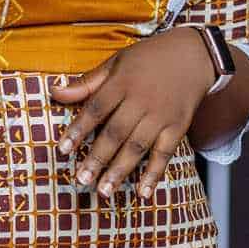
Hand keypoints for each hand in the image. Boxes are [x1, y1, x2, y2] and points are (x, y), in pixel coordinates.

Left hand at [47, 28, 216, 197]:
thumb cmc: (148, 59)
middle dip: (97, 158)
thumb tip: (55, 92)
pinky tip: (143, 193)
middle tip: (81, 180)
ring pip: (137, 146)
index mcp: (122, 83)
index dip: (78, 130)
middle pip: (115, 133)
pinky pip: (165, 153)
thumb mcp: (116, 63)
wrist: (194, 55)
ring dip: (120, 170)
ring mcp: (161, 116)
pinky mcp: (177, 127)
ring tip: (104, 191)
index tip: (63, 149)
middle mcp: (141, 100)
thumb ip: (87, 83)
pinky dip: (154, 174)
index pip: (96, 109)